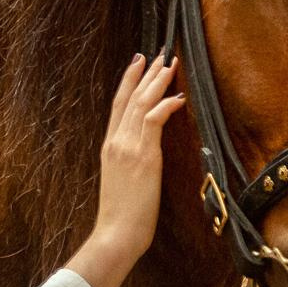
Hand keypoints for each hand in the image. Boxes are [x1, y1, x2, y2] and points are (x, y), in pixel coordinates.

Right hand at [91, 53, 187, 260]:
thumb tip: (144, 152)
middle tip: (159, 54)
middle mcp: (116, 141)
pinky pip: (154, 121)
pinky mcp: (143, 156)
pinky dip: (165, 105)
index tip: (138, 62)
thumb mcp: (122, 180)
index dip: (128, 81)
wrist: (116, 232)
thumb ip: (129, 161)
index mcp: (110, 146)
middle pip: (130, 98)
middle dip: (145, 74)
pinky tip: (177, 96)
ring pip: (141, 104)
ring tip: (169, 65)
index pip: (119, 105)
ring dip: (157, 83)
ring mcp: (128, 147)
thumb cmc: (121, 215)